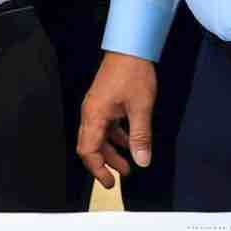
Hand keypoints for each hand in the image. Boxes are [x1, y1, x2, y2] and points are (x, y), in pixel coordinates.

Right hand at [77, 52, 156, 188]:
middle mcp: (91, 112)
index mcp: (94, 116)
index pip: (88, 151)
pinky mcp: (105, 101)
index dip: (97, 170)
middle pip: (91, 146)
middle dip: (105, 163)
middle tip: (119, 177)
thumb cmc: (133, 73)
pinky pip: (106, 125)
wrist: (131, 47)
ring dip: (112, 151)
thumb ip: (140, 136)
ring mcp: (97, 106)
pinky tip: (130, 141)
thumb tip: (142, 160)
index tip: (110, 183)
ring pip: (100, 136)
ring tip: (128, 163)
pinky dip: (116, 136)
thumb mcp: (141, 108)